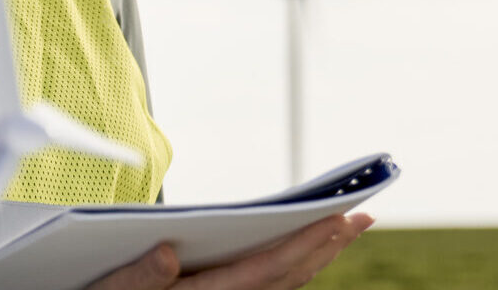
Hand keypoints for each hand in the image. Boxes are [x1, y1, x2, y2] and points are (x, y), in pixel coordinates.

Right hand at [83, 213, 373, 289]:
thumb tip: (167, 254)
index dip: (303, 245)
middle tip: (362, 216)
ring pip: (281, 284)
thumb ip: (135, 279)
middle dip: (324, 248)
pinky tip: (303, 249)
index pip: (263, 273)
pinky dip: (292, 265)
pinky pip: (267, 285)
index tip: (337, 219)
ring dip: (316, 256)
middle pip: (284, 280)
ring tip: (344, 228)